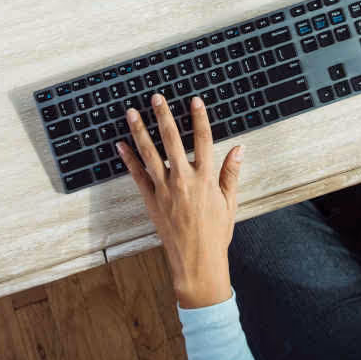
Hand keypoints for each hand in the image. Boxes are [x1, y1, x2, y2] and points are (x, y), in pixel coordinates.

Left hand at [117, 94, 243, 308]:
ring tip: (131, 112)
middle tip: (156, 97)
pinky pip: (137, 175)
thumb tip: (239, 148)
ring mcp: (165, 190)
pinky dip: (128, 159)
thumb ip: (231, 173)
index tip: (194, 100)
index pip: (203, 140)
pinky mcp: (151, 200)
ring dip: (140, 131)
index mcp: (206, 179)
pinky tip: (120, 144)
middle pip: (172, 140)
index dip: (199, 118)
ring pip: (149, 153)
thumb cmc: (216, 233)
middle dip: (164, 116)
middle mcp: (184, 180)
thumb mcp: (230, 202)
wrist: (197, 261)